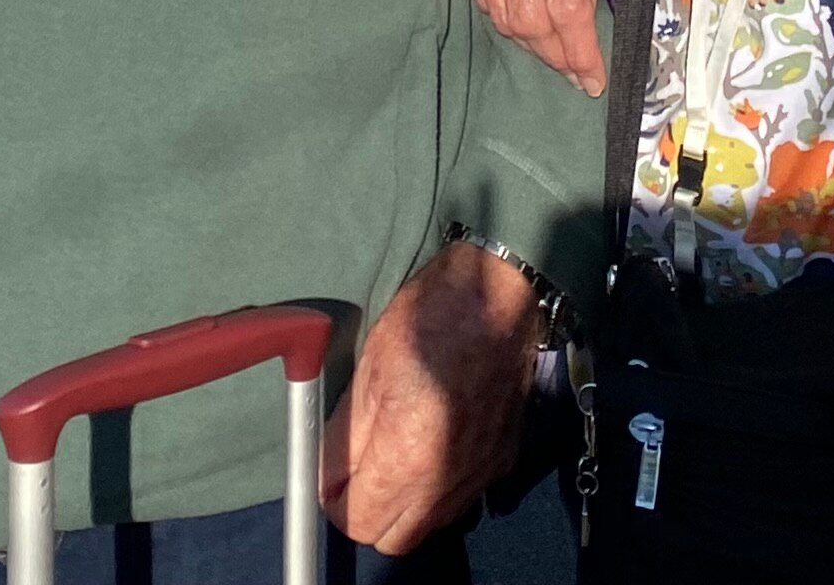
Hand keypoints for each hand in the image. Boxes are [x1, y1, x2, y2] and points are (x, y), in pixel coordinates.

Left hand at [323, 240, 536, 552]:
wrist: (500, 293)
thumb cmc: (429, 318)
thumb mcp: (369, 371)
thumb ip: (346, 438)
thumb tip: (329, 478)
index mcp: (408, 458)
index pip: (360, 523)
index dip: (337, 505)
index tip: (331, 480)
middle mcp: (448, 481)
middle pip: (396, 539)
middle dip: (370, 515)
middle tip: (358, 472)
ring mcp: (482, 474)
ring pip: (431, 524)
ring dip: (406, 506)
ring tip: (394, 456)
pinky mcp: (504, 460)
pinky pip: (461, 499)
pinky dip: (439, 489)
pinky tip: (432, 444)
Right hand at [453, 0, 607, 90]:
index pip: (566, 4)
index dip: (581, 50)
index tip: (593, 78)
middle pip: (531, 21)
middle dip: (556, 55)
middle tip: (577, 70)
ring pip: (504, 16)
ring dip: (532, 43)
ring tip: (556, 50)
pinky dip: (508, 17)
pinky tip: (527, 18)